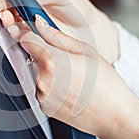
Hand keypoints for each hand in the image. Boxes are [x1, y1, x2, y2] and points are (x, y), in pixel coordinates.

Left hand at [0, 0, 138, 138]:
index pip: (25, 39)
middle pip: (30, 56)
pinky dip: (49, 85)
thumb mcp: (85, 50)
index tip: (28, 30)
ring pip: (34, 72)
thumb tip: (38, 23)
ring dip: (44, 70)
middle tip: (64, 59)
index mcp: (50, 60)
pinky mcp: (42, 106)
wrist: (114, 116)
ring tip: (70, 76)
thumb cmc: (105, 82)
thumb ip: (56, 36)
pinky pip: (40, 88)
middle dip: (41, 53)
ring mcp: (40, 95)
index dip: (26, 33)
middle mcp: (41, 78)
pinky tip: (67, 88)